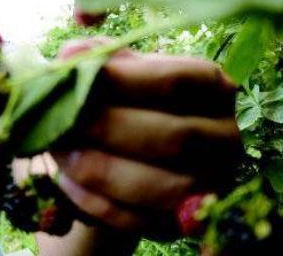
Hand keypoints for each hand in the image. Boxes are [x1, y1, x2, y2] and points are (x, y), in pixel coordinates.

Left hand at [54, 40, 240, 236]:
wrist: (127, 156)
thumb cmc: (124, 102)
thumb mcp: (115, 71)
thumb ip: (94, 58)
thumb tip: (70, 59)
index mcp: (213, 88)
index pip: (177, 82)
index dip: (125, 80)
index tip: (78, 75)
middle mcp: (224, 138)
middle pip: (172, 137)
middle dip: (108, 129)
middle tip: (61, 121)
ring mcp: (209, 185)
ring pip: (158, 186)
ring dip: (98, 169)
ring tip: (59, 151)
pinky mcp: (180, 223)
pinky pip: (137, 219)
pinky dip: (94, 201)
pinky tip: (65, 181)